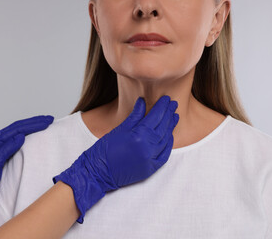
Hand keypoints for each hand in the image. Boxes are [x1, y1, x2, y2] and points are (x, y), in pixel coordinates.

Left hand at [0, 115, 53, 232]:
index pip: (17, 129)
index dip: (33, 124)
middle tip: (49, 119)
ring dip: (32, 126)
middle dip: (35, 122)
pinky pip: (17, 138)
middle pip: (19, 127)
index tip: (46, 122)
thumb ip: (6, 149)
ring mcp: (0, 145)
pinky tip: (34, 133)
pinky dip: (28, 133)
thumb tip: (20, 136)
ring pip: (18, 131)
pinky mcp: (4, 151)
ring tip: (44, 123)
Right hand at [53, 95, 178, 223]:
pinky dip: (168, 144)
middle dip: (169, 114)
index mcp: (138, 135)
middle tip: (173, 104)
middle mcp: (147, 148)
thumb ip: (135, 115)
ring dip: (170, 127)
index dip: (162, 107)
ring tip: (174, 117)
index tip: (167, 98)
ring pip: (165, 140)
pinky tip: (170, 136)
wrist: (98, 172)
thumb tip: (143, 101)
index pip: (155, 117)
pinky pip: (164, 155)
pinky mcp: (150, 169)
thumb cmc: (104, 149)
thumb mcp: (119, 129)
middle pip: (163, 127)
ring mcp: (150, 159)